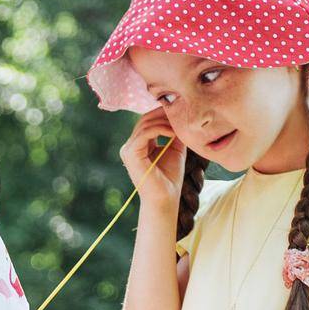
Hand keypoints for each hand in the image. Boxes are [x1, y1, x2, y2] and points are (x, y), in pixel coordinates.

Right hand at [119, 107, 186, 221]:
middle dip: (163, 114)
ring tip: (179, 127)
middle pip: (145, 119)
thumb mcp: (175, 149)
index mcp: (138, 145)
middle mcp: (130, 146)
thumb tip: (180, 114)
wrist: (165, 198)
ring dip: (164, 122)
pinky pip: (144, 133)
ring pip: (145, 124)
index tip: (180, 111)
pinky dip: (160, 130)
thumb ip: (174, 132)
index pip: (148, 121)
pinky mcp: (130, 154)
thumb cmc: (170, 178)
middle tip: (180, 113)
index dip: (163, 113)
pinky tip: (173, 133)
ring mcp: (128, 150)